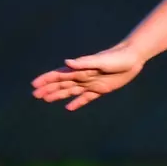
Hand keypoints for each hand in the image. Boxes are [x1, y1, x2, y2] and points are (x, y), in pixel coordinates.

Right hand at [30, 43, 145, 110]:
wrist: (132, 58)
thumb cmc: (116, 58)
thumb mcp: (100, 61)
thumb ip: (83, 63)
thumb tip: (67, 62)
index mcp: (80, 69)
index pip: (59, 75)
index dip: (46, 79)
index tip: (34, 85)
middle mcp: (83, 76)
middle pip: (61, 84)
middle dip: (48, 89)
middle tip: (35, 95)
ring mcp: (90, 83)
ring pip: (70, 91)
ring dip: (58, 95)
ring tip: (46, 100)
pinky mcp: (100, 89)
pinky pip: (86, 98)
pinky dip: (77, 103)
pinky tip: (69, 108)